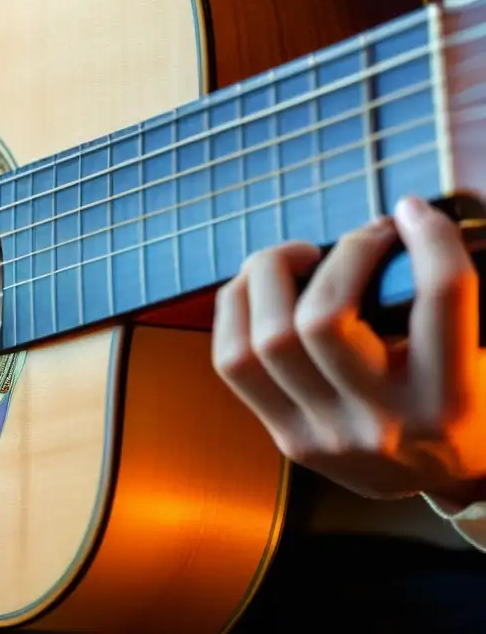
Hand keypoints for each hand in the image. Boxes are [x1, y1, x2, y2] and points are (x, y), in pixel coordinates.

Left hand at [212, 195, 485, 501]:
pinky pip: (233, 360)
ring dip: (271, 274)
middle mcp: (383, 424)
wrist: (447, 481)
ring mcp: (324, 436)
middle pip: (322, 319)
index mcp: (450, 400)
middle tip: (361, 237)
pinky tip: (265, 288)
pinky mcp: (287, 438)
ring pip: (265, 339)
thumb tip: (403, 218)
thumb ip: (440, 296)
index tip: (412, 211)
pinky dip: (238, 307)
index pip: (439, 301)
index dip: (428, 240)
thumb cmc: (466, 398)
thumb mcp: (479, 353)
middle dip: (339, 255)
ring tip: (301, 255)